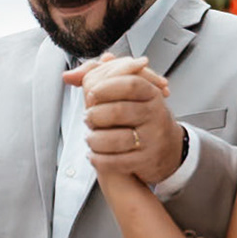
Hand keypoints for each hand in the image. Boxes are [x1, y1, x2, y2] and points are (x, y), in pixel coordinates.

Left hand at [66, 53, 181, 183]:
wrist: (166, 148)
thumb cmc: (141, 117)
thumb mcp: (130, 93)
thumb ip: (100, 77)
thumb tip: (70, 75)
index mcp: (151, 94)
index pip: (130, 84)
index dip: (106, 88)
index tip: (91, 93)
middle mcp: (155, 115)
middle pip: (119, 111)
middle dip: (95, 115)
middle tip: (88, 118)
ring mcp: (152, 139)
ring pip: (115, 139)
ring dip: (94, 139)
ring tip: (90, 137)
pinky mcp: (146, 160)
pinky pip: (116, 161)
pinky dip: (98, 158)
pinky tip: (94, 154)